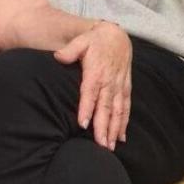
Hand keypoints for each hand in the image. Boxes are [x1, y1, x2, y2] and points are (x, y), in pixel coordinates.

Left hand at [55, 21, 131, 150]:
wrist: (117, 36)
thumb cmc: (94, 41)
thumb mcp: (81, 41)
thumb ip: (70, 50)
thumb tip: (58, 56)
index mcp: (96, 73)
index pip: (90, 94)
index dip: (87, 109)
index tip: (83, 124)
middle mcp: (109, 82)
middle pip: (105, 108)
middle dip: (102, 127)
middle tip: (100, 145)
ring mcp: (119, 87)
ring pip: (117, 112)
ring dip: (114, 130)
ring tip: (109, 147)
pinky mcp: (126, 89)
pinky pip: (126, 108)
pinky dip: (124, 123)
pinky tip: (121, 137)